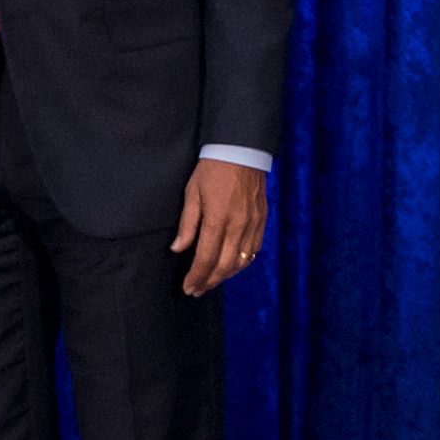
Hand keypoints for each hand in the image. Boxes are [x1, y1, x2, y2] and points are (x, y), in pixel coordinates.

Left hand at [172, 157, 268, 293]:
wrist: (241, 149)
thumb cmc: (212, 169)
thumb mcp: (192, 194)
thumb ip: (187, 225)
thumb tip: (177, 249)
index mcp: (218, 220)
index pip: (205, 259)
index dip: (196, 277)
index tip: (188, 288)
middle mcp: (238, 226)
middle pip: (224, 266)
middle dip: (209, 282)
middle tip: (197, 290)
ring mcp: (253, 223)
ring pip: (241, 261)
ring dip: (226, 275)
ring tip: (212, 281)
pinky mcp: (262, 219)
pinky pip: (254, 249)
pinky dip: (242, 262)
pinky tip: (232, 265)